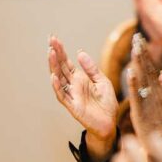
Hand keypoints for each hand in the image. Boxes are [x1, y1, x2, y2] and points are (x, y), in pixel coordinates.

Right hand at [48, 35, 117, 160]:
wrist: (110, 123)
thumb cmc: (106, 103)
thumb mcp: (102, 81)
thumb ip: (91, 68)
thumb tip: (79, 52)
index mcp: (80, 78)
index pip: (67, 62)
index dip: (60, 51)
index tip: (54, 38)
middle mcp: (73, 85)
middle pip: (60, 67)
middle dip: (55, 54)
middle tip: (50, 40)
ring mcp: (72, 95)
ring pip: (59, 79)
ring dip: (54, 67)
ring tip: (50, 53)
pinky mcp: (73, 106)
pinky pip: (63, 96)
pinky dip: (57, 86)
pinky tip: (54, 76)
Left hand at [126, 34, 161, 136]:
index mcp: (159, 89)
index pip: (152, 67)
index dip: (146, 53)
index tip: (140, 40)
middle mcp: (155, 92)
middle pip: (147, 69)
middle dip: (142, 52)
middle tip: (137, 37)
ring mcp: (148, 100)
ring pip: (142, 78)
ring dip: (138, 63)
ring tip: (135, 48)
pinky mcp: (140, 109)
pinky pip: (136, 94)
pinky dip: (133, 83)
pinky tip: (129, 72)